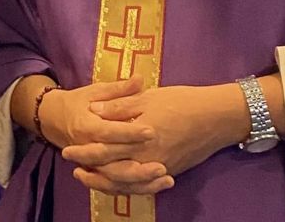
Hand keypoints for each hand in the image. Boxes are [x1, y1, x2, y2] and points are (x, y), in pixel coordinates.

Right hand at [40, 76, 172, 195]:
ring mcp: (91, 164)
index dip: (130, 133)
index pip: (109, 132)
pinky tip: (157, 186)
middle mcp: (87, 149)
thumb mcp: (95, 91)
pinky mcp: (97, 173)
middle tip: (163, 165)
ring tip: (166, 180)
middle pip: (112, 163)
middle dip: (138, 167)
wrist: (54, 119)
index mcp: (85, 126)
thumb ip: (119, 90)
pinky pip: (116, 187)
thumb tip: (140, 79)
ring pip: (115, 180)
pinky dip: (136, 189)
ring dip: (141, 183)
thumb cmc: (78, 102)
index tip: (152, 131)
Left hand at [62, 83, 246, 193]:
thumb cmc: (182, 102)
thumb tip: (94, 110)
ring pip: (126, 184)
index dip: (84, 151)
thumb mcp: (148, 98)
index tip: (67, 150)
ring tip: (90, 179)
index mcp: (139, 137)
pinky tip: (117, 183)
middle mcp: (148, 158)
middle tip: (74, 169)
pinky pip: (143, 186)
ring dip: (106, 184)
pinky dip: (127, 187)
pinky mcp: (170, 171)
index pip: (104, 150)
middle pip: (112, 171)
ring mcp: (160, 168)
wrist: (216, 117)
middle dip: (91, 171)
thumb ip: (120, 107)